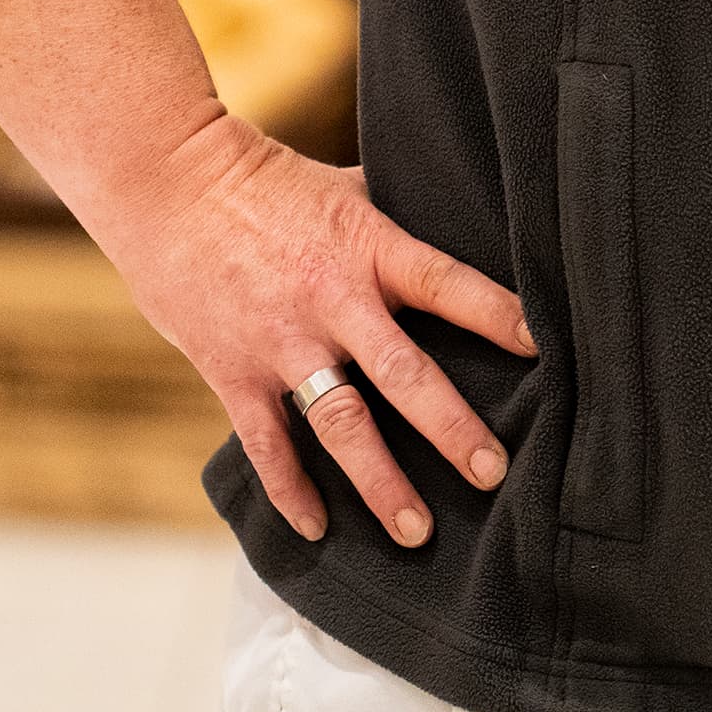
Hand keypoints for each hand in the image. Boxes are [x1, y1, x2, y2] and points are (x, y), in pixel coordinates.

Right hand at [106, 115, 536, 547]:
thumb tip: (465, 225)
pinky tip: (318, 526)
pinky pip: (267, 444)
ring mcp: (280, 343)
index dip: (496, 314)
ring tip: (416, 530)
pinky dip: (291, 490)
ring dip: (381, 482)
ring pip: (340, 424)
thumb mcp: (346, 189)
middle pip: (404, 373)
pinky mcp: (233, 372)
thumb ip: (396, 223)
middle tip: (493, 472)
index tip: (543, 349)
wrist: (168, 184)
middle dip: (451, 429)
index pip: (447, 283)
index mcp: (368, 247)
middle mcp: (331, 300)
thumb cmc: (267, 181)